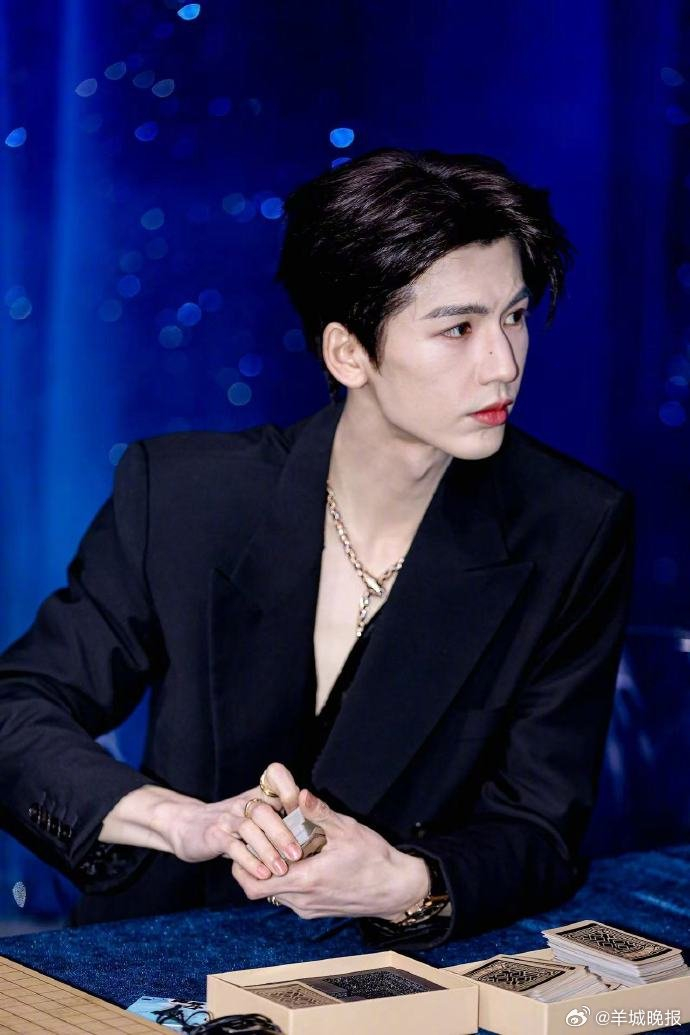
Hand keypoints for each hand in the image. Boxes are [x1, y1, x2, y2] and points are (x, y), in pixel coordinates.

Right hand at [151, 762, 303, 879]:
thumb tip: (315, 836)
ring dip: (268, 850)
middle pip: (265, 810)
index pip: (277, 777)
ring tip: (283, 870)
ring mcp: (227, 817)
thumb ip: (282, 821)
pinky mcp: (214, 834)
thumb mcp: (256, 817)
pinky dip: (249, 860)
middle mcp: (244, 802)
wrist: (187, 826)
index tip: (308, 817)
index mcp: (259, 793)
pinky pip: (232, 846)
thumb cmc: (233, 826)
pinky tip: (262, 874)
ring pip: (250, 828)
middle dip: (284, 832)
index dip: (292, 792)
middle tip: (299, 854)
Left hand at [232, 789, 428, 919]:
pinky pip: (288, 898)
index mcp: (306, 880)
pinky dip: (284, 881)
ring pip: (272, 895)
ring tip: (278, 847)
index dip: (245, 862)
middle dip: (252, 866)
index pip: (255, 883)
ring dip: (269, 873)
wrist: (397, 890)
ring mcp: (308, 909)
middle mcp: (302, 900)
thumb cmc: (374, 859)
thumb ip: (320, 813)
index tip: (251, 840)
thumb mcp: (348, 830)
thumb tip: (299, 794)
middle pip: (258, 890)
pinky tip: (297, 860)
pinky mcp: (316, 911)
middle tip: (258, 841)